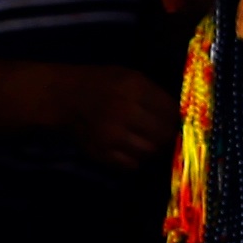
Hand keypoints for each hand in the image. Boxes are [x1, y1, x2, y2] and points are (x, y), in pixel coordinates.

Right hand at [42, 64, 173, 175]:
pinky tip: (131, 149)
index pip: (170, 112)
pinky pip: (131, 165)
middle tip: (164, 137)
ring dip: (152, 150)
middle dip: (167, 138)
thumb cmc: (100, 83)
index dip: (176, 120)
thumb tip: (179, 116)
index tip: (176, 123)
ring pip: (149, 153)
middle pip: (163, 135)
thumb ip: (154, 95)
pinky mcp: (102, 153)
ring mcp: (112, 135)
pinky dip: (136, 160)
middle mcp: (125, 112)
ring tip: (147, 142)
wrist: (63, 97)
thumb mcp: (129, 77)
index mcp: (134, 88)